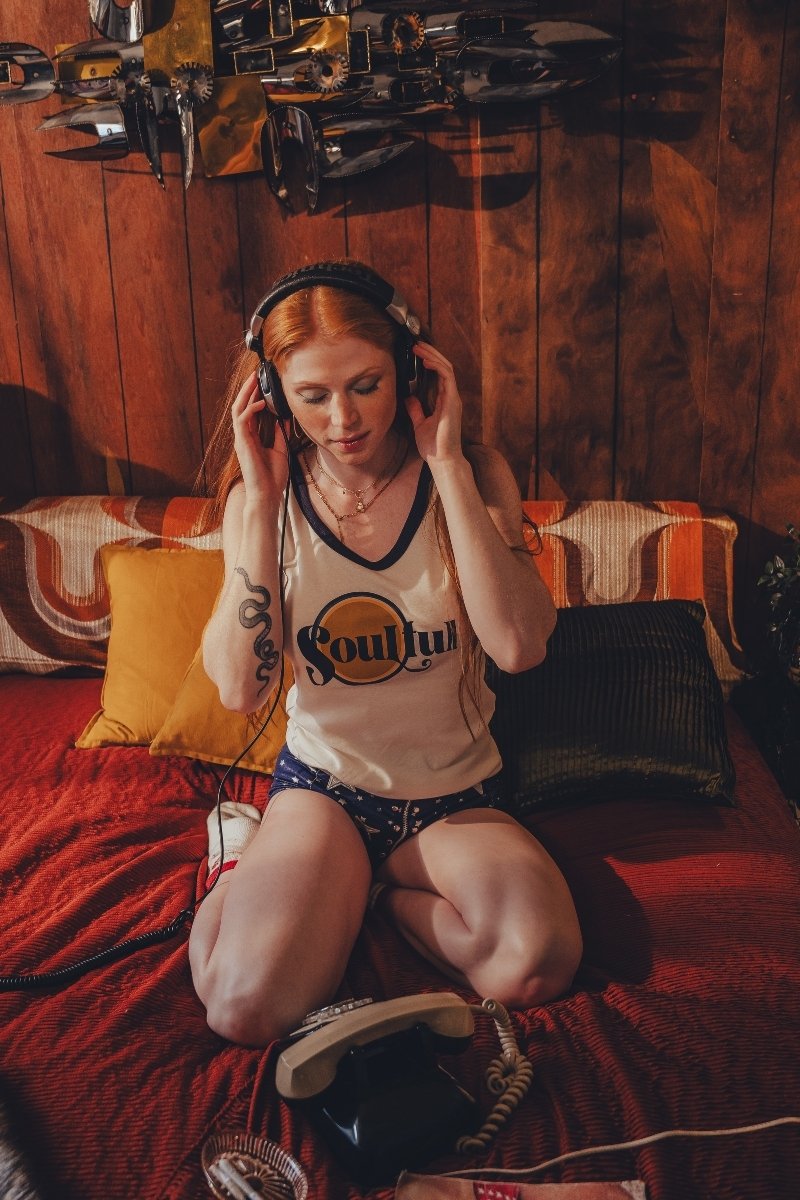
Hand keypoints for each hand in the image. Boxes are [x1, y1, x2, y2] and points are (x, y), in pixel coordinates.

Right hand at [231, 370, 289, 502]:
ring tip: (255, 381)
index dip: (254, 395)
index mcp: (251, 437)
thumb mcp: (280, 450)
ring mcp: (241, 439)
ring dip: (246, 394)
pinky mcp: (242, 444)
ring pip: (238, 409)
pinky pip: (242, 421)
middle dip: (248, 389)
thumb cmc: (272, 477)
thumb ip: (280, 434)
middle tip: (256, 374)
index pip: (249, 411)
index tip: (262, 382)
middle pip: (241, 406)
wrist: (267, 494)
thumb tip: (284, 419)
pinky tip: (261, 403)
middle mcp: (243, 436)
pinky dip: (250, 409)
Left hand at [404, 341, 464, 464]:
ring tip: (418, 347)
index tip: (415, 352)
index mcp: (444, 400)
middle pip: (443, 366)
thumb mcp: (419, 423)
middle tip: (415, 344)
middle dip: (430, 353)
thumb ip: (415, 409)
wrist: (442, 460)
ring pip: (446, 368)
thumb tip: (408, 397)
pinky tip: (425, 361)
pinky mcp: (453, 402)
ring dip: (432, 355)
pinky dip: (437, 366)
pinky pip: (447, 377)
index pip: (439, 374)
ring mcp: (453, 398)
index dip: (429, 360)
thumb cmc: (433, 446)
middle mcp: (451, 397)